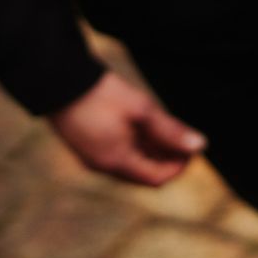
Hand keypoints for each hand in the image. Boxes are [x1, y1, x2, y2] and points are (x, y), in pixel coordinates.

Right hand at [49, 70, 205, 186]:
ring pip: (130, 164)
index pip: (157, 179)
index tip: (191, 148)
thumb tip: (201, 146)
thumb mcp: (141, 110)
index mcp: (115, 162)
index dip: (179, 167)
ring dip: (151, 153)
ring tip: (166, 131)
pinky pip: (117, 155)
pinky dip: (134, 147)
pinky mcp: (85, 145)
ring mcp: (91, 157)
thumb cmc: (101, 93)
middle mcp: (101, 166)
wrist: (56, 79)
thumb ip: (171, 131)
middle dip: (166, 160)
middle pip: (144, 174)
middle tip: (182, 140)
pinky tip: (144, 128)